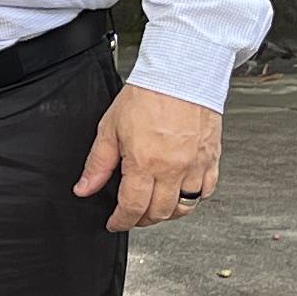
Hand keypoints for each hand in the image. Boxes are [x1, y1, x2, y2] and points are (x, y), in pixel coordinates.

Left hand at [75, 83, 221, 230]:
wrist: (182, 72)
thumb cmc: (148, 93)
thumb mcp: (110, 128)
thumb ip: (98, 163)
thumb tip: (85, 188)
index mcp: (145, 163)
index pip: (132, 208)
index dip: (121, 221)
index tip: (115, 223)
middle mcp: (173, 168)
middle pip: (159, 212)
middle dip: (142, 219)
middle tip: (133, 215)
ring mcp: (196, 165)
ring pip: (185, 207)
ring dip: (168, 212)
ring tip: (156, 207)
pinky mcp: (212, 157)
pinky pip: (207, 190)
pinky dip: (194, 198)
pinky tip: (182, 191)